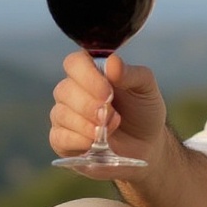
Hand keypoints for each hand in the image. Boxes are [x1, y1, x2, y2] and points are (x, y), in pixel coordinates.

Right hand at [49, 51, 167, 176]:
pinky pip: (59, 138)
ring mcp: (65, 115)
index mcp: (92, 71)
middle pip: (64, 90)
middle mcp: (73, 90)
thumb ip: (131, 73)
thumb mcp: (145, 88)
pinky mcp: (62, 140)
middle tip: (112, 116)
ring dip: (87, 125)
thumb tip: (112, 62)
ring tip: (110, 129)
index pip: (74, 63)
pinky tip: (95, 143)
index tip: (108, 92)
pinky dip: (79, 141)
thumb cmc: (143, 110)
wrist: (146, 144)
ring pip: (61, 114)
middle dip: (90, 105)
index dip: (87, 76)